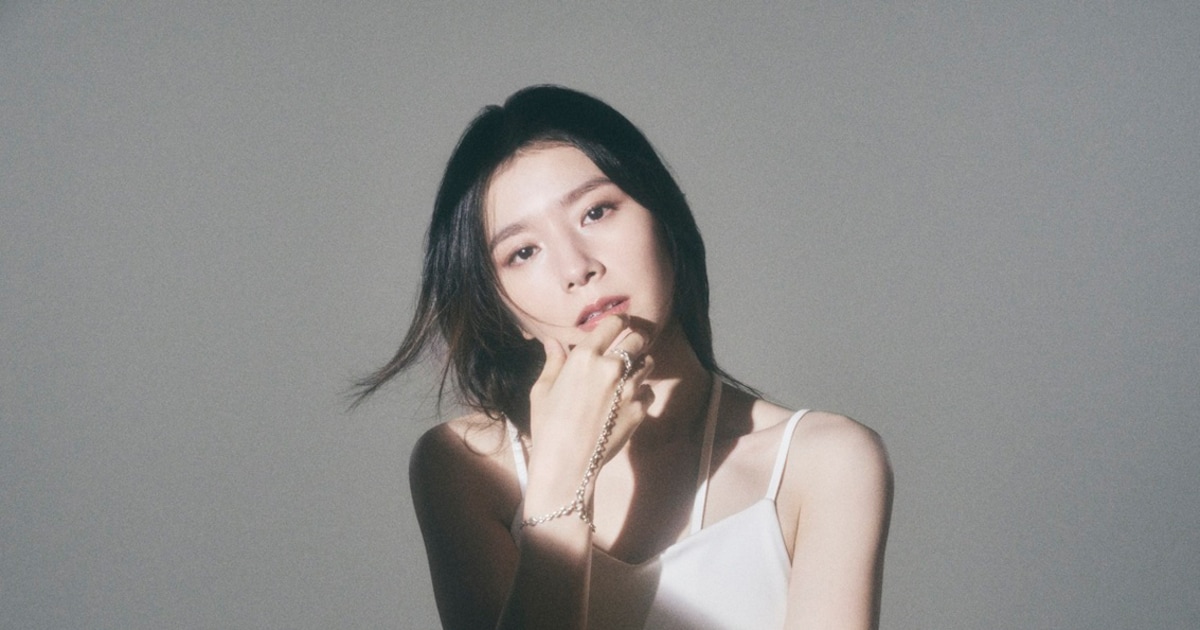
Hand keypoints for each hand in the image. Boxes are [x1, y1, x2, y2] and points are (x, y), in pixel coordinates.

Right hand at [525, 314, 653, 489]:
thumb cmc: (548, 426)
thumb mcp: (543, 390)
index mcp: (585, 357)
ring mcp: (629, 388)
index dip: (621, 321)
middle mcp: (611, 367)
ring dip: (642, 363)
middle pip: (639, 338)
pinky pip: (650, 391)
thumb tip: (553, 342)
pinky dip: (643, 392)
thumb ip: (554, 362)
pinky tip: (629, 400)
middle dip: (637, 339)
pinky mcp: (640, 409)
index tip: (622, 323)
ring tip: (631, 372)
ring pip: (649, 362)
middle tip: (633, 344)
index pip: (613, 324)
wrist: (567, 464)